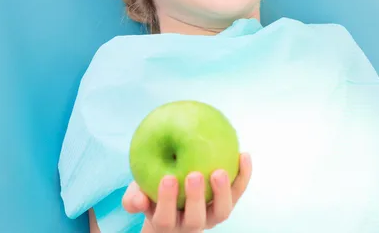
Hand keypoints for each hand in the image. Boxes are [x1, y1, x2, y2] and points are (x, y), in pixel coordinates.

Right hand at [122, 153, 251, 231]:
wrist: (175, 196)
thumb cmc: (152, 191)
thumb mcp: (139, 193)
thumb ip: (134, 197)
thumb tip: (137, 199)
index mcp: (166, 222)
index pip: (164, 218)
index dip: (166, 201)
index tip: (167, 178)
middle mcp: (191, 223)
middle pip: (196, 218)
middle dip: (195, 198)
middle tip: (193, 175)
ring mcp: (212, 215)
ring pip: (222, 211)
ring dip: (223, 192)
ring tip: (219, 171)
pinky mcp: (228, 203)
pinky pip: (238, 191)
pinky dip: (243, 175)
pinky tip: (243, 154)